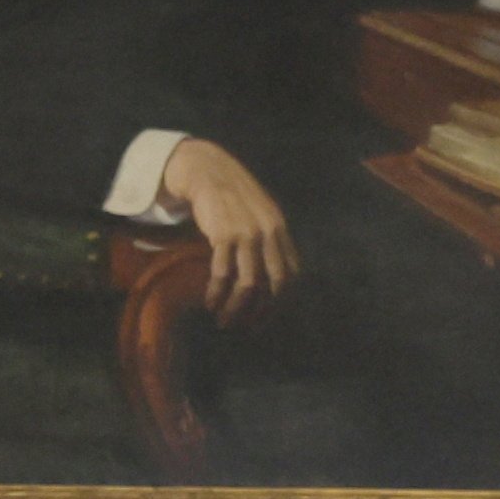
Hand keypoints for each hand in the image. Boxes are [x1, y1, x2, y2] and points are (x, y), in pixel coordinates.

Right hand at [159, 137, 298, 316]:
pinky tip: (209, 302)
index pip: (291, 273)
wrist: (208, 171)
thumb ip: (270, 238)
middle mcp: (269, 233)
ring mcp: (247, 234)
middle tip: (248, 328)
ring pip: (248, 284)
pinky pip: (222, 273)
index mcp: (280, 229)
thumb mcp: (260, 212)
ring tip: (223, 321)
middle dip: (262, 311)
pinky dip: (216, 292)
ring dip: (236, 308)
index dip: (282, 300)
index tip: (268, 317)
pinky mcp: (223, 235)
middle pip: (274, 283)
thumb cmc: (232, 195)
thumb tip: (271, 273)